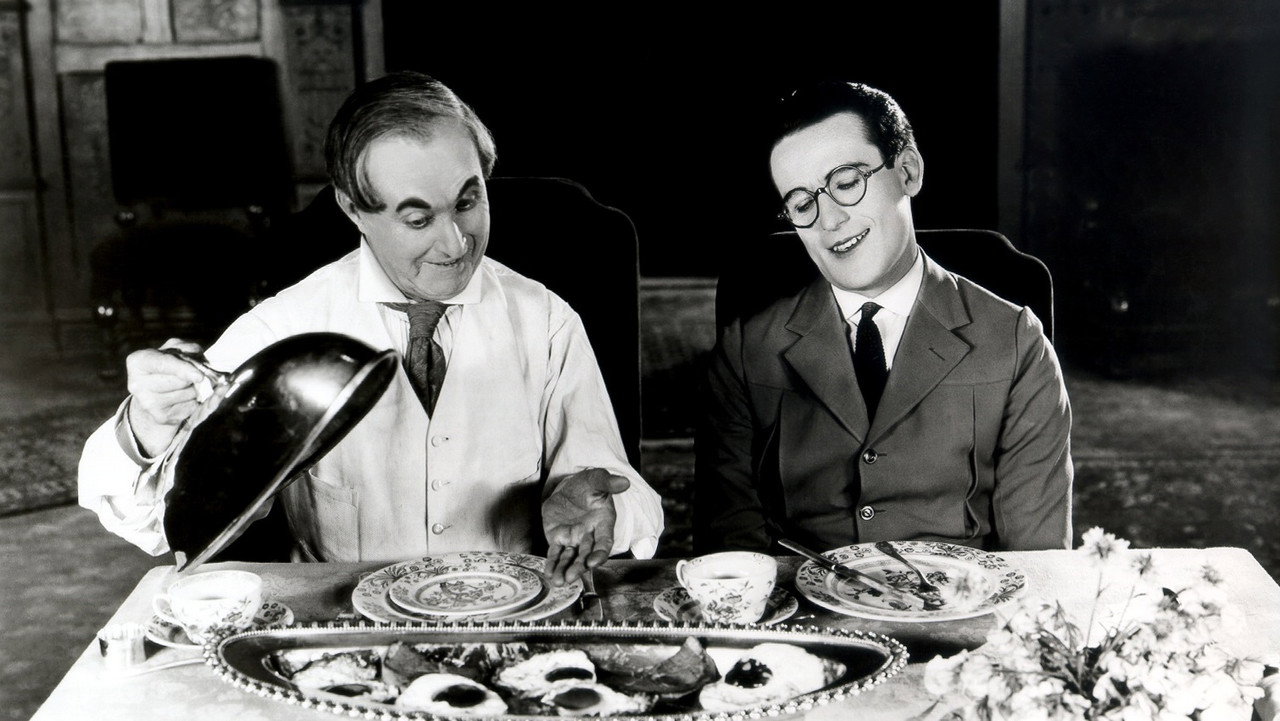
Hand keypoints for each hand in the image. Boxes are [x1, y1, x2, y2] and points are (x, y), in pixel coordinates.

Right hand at [124, 339, 210, 456]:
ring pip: (189, 394)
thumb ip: (190, 350)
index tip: (199, 376)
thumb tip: (203, 372)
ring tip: (184, 386)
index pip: (163, 364)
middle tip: (190, 374)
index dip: (183, 369)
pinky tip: (184, 398)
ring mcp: (147, 404)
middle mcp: (137, 384)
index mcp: (138, 361)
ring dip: (195, 389)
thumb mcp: (177, 349)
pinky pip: (191, 407)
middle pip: (180, 381)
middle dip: (193, 377)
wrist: (156, 392)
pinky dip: (195, 401)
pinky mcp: (161, 417)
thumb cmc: (170, 364)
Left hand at [542, 468, 628, 585]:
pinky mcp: (558, 538)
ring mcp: (573, 538)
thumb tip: (625, 482)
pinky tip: (548, 573)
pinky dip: (552, 563)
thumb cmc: (588, 484)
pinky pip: (555, 553)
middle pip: (586, 554)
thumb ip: (609, 482)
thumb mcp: (597, 479)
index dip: (599, 554)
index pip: (604, 542)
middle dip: (579, 567)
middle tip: (571, 576)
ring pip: (570, 557)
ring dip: (564, 569)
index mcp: (603, 523)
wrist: (570, 487)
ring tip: (558, 581)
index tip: (593, 563)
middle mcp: (589, 535)